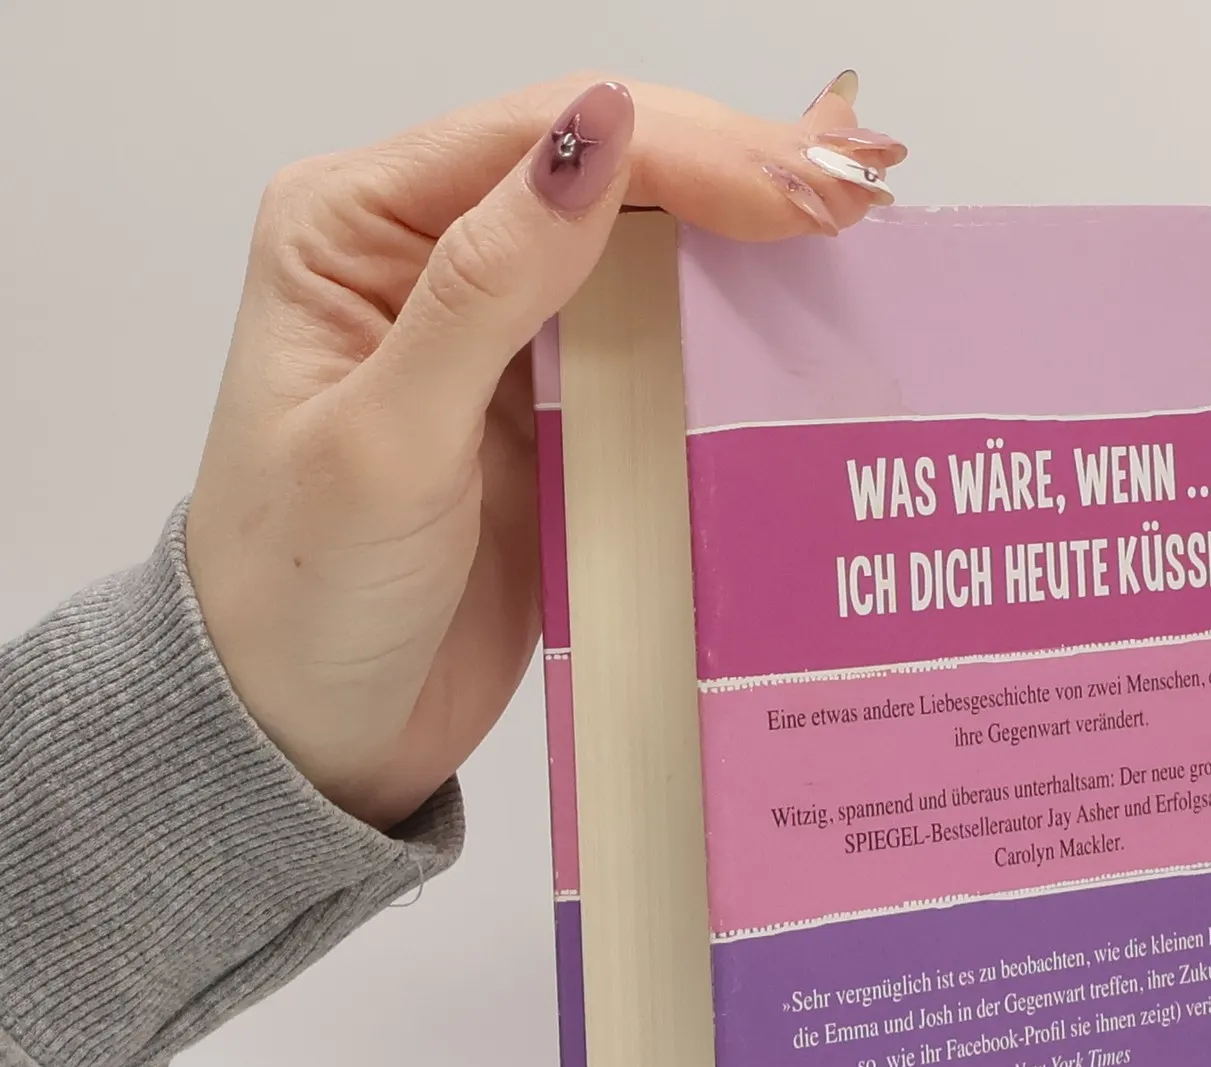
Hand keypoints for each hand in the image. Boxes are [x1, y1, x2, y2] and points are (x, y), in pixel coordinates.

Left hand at [185, 74, 904, 828]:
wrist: (310, 736)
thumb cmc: (304, 596)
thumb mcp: (391, 438)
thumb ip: (489, 283)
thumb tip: (597, 132)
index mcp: (355, 228)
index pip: (538, 140)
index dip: (681, 147)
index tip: (798, 187)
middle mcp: (425, 262)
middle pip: (601, 175)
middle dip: (728, 173)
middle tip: (852, 195)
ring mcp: (496, 343)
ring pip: (635, 255)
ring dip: (735, 245)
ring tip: (846, 235)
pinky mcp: (549, 421)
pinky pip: (647, 353)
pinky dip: (717, 334)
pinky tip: (787, 321)